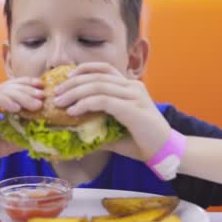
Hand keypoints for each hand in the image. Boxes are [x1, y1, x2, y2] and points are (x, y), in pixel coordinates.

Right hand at [0, 77, 43, 181]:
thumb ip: (15, 140)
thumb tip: (37, 139)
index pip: (9, 90)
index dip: (27, 88)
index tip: (44, 93)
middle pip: (7, 87)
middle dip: (27, 90)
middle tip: (44, 96)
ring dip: (19, 95)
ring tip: (35, 103)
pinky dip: (3, 101)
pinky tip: (17, 108)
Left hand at [53, 62, 171, 160]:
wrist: (165, 152)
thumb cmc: (142, 142)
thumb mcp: (116, 131)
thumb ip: (98, 127)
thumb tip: (74, 132)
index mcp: (130, 87)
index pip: (105, 69)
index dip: (84, 69)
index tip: (67, 77)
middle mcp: (133, 87)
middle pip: (97, 76)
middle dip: (73, 83)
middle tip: (56, 93)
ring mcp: (134, 96)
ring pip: (98, 86)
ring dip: (75, 93)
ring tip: (60, 103)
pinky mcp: (132, 109)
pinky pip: (104, 101)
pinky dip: (85, 104)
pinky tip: (74, 111)